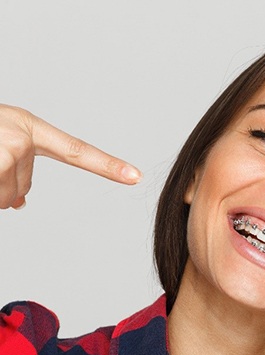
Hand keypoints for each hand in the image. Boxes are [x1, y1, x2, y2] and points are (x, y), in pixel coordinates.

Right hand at [0, 104, 141, 209]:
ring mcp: (10, 143)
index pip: (77, 152)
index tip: (136, 176)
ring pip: (7, 196)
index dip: (108, 166)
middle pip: (24, 189)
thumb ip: (15, 169)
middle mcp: (24, 132)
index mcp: (30, 127)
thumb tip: (19, 203)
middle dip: (2, 187)